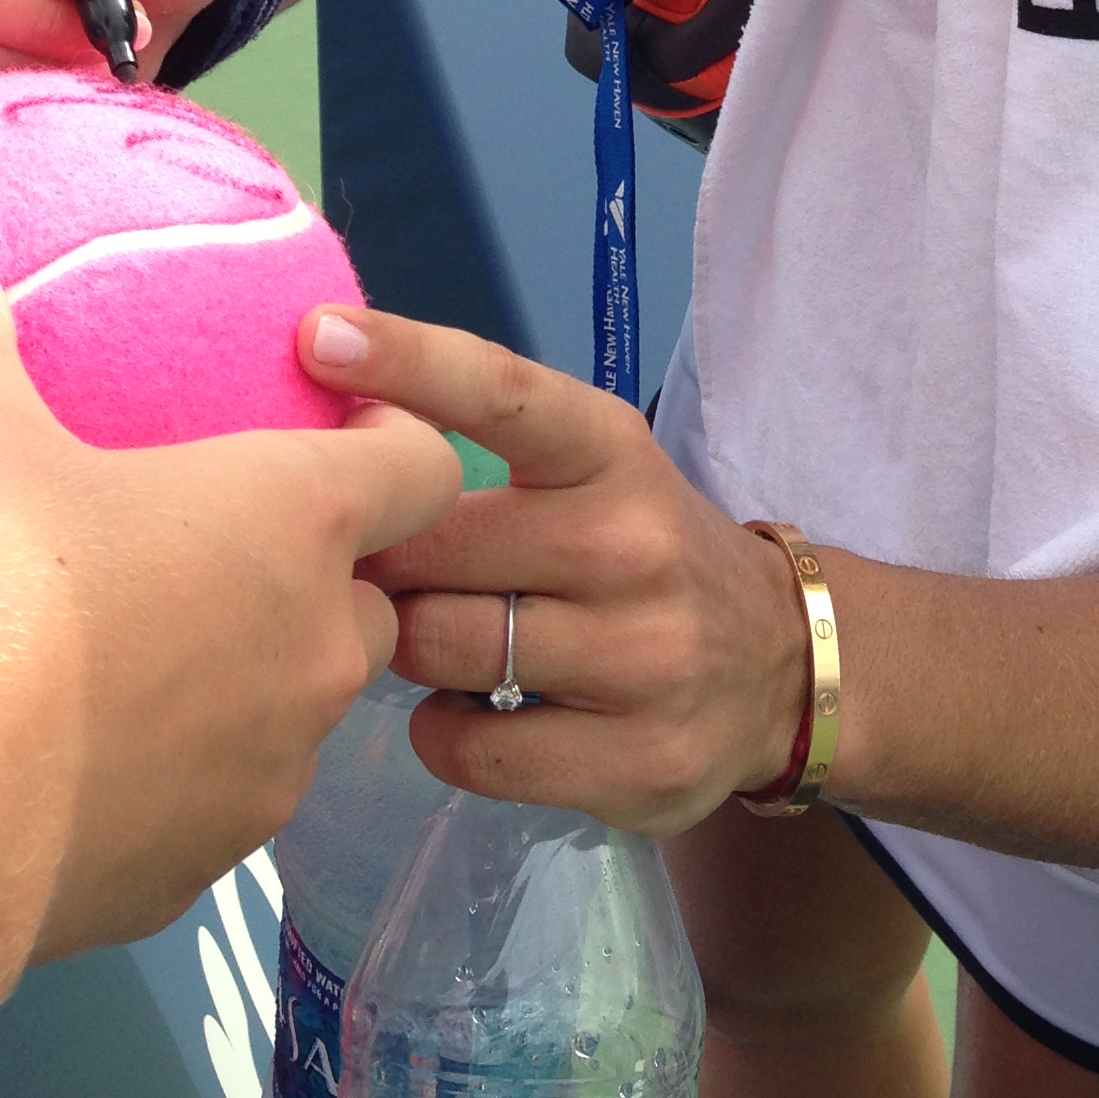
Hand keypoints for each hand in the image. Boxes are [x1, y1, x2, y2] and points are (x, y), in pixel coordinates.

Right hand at [0, 269, 460, 960]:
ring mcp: (273, 771)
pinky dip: (177, 779)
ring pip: (294, 712)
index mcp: (297, 522)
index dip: (394, 447)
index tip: (337, 436)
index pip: (424, 468)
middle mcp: (317, 646)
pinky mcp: (206, 874)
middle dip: (311, 582)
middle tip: (207, 560)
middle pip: (365, 600)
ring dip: (245, 683)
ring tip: (136, 663)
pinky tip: (86, 764)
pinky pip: (218, 805)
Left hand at [298, 307, 811, 835]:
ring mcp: (643, 657)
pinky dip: (445, 732)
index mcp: (610, 452)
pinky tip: (477, 713)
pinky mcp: (637, 761)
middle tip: (391, 576)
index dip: (408, 360)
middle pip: (431, 550)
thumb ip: (479, 458)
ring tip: (449, 640)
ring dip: (414, 650)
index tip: (318, 335)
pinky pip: (469, 748)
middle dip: (386, 565)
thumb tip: (325, 450)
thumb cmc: (641, 551)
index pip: (502, 391)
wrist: (781, 662)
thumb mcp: (590, 475)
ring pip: (442, 650)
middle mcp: (632, 543)